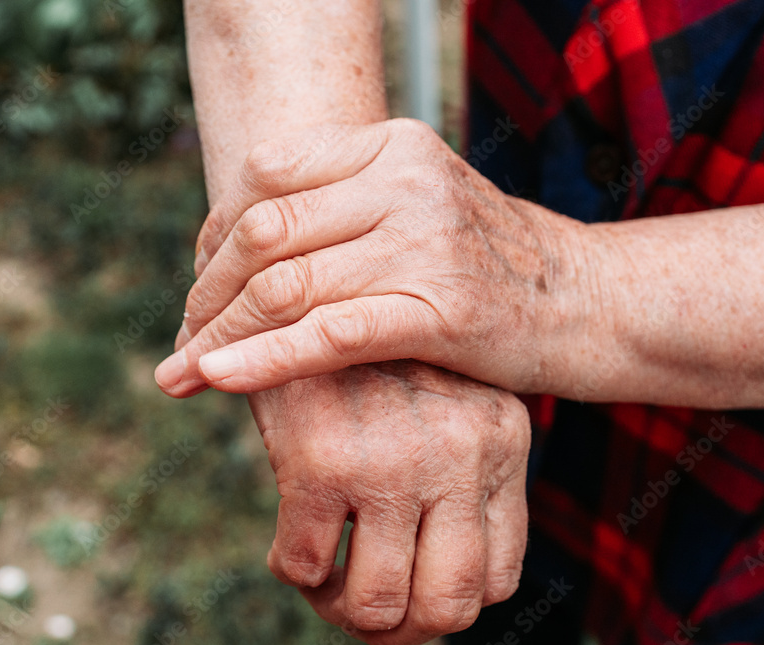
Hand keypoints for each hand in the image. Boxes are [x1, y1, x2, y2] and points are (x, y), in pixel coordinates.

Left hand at [154, 119, 588, 397]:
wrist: (582, 299)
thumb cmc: (485, 261)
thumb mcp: (417, 205)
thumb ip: (341, 207)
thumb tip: (240, 242)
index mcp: (390, 146)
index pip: (267, 175)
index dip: (215, 232)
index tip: (200, 283)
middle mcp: (403, 182)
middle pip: (265, 232)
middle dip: (206, 292)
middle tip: (182, 337)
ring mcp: (423, 241)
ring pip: (286, 286)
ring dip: (219, 334)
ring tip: (181, 371)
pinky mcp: (439, 309)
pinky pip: (329, 333)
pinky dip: (264, 359)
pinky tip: (217, 380)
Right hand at [250, 360, 530, 644]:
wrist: (314, 264)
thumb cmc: (378, 347)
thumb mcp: (444, 396)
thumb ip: (454, 468)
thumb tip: (431, 581)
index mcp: (503, 440)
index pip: (499, 575)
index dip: (447, 601)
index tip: (407, 587)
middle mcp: (463, 452)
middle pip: (451, 605)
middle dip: (399, 629)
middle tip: (359, 605)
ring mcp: (397, 458)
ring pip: (379, 604)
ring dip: (343, 610)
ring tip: (325, 581)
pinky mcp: (324, 459)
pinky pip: (307, 567)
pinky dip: (296, 570)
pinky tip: (290, 540)